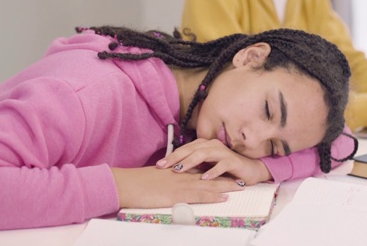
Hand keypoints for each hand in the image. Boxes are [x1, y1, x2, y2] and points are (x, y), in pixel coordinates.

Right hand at [110, 166, 242, 208]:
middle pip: (208, 175)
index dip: (213, 170)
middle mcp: (181, 175)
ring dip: (225, 185)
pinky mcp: (178, 194)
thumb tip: (170, 181)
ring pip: (208, 184)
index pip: (198, 169)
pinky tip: (224, 197)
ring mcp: (181, 184)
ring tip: (240, 186)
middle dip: (224, 176)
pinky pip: (200, 195)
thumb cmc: (136, 182)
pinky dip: (213, 196)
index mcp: (176, 171)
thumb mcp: (154, 177)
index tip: (225, 171)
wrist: (127, 184)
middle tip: (239, 177)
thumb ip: (166, 178)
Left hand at [156, 138, 271, 184]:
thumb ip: (193, 165)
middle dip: (176, 157)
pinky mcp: (232, 161)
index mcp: (204, 145)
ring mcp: (223, 152)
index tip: (158, 165)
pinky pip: (221, 165)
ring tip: (179, 170)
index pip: (185, 149)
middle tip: (163, 166)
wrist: (248, 169)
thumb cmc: (224, 168)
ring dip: (190, 162)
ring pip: (204, 154)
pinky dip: (212, 171)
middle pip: (191, 149)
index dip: (171, 156)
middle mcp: (212, 145)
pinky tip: (204, 177)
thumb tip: (172, 170)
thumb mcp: (205, 166)